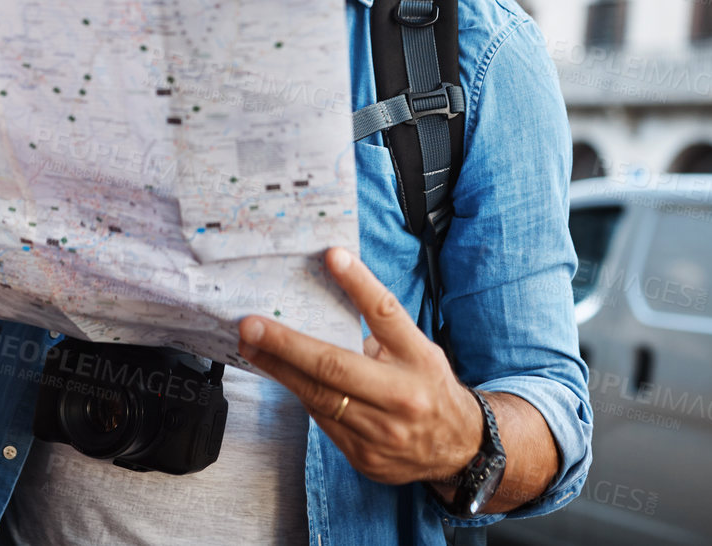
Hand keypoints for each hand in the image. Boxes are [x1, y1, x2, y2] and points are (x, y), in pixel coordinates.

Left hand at [238, 246, 482, 486]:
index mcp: (418, 358)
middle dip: (286, 344)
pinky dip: (301, 394)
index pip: (386, 314)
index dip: (359, 283)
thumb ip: (381, 331)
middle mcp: (402, 395)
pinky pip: (322, 420)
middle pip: (335, 365)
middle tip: (252, 326)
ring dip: (280, 370)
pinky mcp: (365, 455)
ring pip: (319, 396)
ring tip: (252, 348)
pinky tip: (282, 376)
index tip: (333, 257)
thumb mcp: (418, 351)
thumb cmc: (429, 388)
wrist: (459, 449)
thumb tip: (329, 301)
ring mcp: (382, 430)